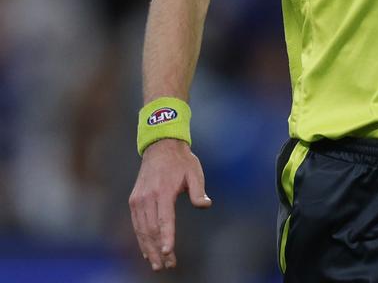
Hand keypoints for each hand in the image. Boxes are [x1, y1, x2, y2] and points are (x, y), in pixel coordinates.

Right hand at [128, 138, 212, 271]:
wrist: (160, 148)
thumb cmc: (181, 161)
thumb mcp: (195, 172)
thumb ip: (199, 191)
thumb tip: (205, 205)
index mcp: (163, 191)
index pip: (164, 219)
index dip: (166, 237)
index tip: (168, 252)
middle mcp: (147, 197)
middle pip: (152, 229)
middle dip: (158, 250)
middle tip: (165, 266)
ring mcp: (138, 200)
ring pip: (142, 230)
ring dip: (148, 249)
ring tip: (156, 264)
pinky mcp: (134, 201)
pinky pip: (136, 224)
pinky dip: (141, 239)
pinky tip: (146, 251)